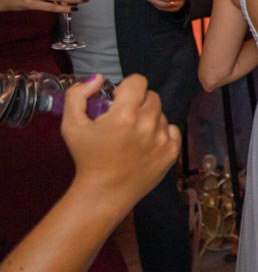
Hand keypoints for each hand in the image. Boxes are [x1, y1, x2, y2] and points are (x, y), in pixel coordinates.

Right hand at [60, 74, 179, 216]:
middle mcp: (148, 124)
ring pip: (161, 114)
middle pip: (151, 96)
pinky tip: (145, 144)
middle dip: (138, 102)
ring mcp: (163, 139)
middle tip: (124, 118)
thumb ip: (78, 95)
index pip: (139, 81)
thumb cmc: (87, 158)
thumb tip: (99, 79)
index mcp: (125, 114)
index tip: (119, 100)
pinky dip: (161, 133)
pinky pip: (172, 130)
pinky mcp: (172, 152)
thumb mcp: (71, 124)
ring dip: (148, 118)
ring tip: (132, 135)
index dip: (127, 87)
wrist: (103, 193)